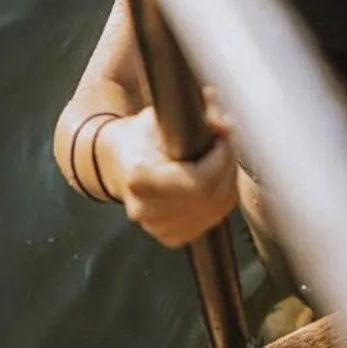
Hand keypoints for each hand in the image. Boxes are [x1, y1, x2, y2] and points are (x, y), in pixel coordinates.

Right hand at [101, 104, 238, 247]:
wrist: (119, 162)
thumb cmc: (143, 135)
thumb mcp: (163, 113)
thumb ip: (198, 109)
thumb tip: (224, 124)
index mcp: (139, 177)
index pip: (198, 181)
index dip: (220, 158)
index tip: (221, 136)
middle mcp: (145, 209)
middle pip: (211, 195)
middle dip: (227, 165)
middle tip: (223, 144)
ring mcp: (157, 228)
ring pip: (216, 208)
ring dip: (226, 181)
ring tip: (216, 160)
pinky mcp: (171, 238)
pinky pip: (212, 219)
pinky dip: (219, 199)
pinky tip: (210, 181)